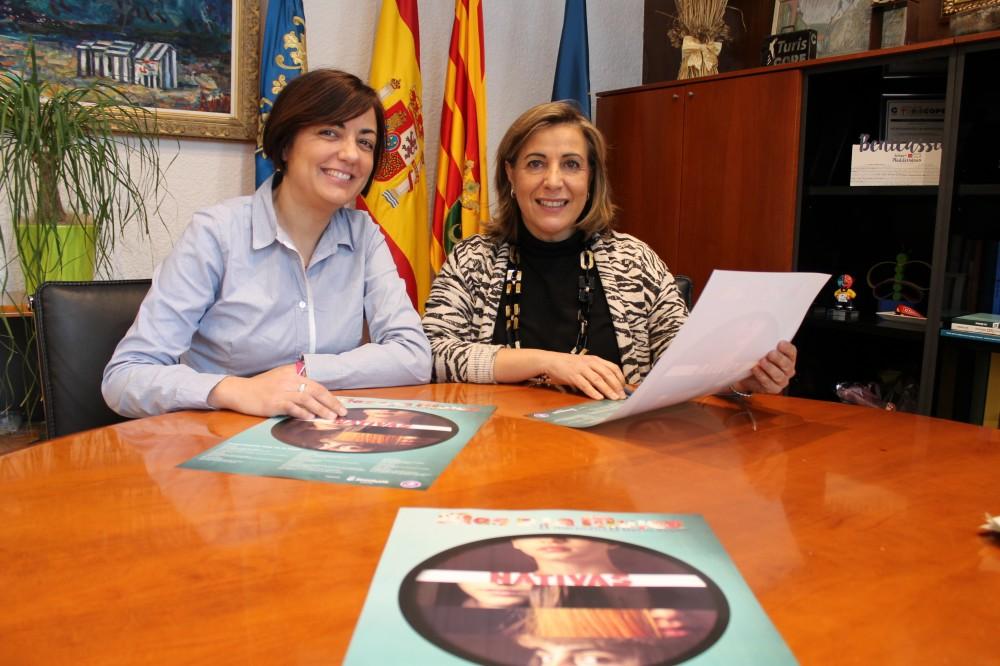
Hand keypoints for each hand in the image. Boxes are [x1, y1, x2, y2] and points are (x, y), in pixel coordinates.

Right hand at [207, 364, 347, 418]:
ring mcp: (281, 391)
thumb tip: (316, 398)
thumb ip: (296, 384)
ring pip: (307, 399)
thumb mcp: (280, 379)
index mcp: (293, 373)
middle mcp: (289, 380)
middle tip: (341, 413)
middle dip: (331, 403)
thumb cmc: (261, 387)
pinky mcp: (274, 402)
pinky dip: (303, 413)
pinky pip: (292, 407)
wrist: (240, 391)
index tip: (340, 406)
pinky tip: (311, 418)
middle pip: (316, 391)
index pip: (316, 385)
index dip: (330, 396)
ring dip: (321, 409)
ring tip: (330, 418)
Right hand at [543, 351, 627, 400]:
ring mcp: (581, 369)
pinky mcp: (573, 376)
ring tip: (614, 398)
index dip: (620, 378)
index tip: (624, 388)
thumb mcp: (585, 364)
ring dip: (607, 390)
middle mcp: (590, 362)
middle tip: (622, 396)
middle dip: (616, 386)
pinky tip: (599, 398)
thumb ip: (596, 371)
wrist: (552, 361)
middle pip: (607, 374)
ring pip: (598, 380)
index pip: (613, 367)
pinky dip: (593, 392)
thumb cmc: (570, 364)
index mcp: (595, 359)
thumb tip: (610, 384)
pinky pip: (585, 385)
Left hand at [733, 340, 796, 394]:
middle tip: (770, 354)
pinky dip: (762, 376)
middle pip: (787, 364)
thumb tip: (757, 333)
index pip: (792, 352)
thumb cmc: (758, 360)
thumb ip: (764, 344)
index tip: (779, 343)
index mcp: (788, 357)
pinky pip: (770, 383)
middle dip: (779, 359)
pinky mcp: (774, 389)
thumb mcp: (762, 351)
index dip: (787, 348)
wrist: (748, 377)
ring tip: (762, 361)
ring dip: (770, 368)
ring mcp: (782, 380)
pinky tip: (756, 369)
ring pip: (779, 375)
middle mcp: (788, 369)